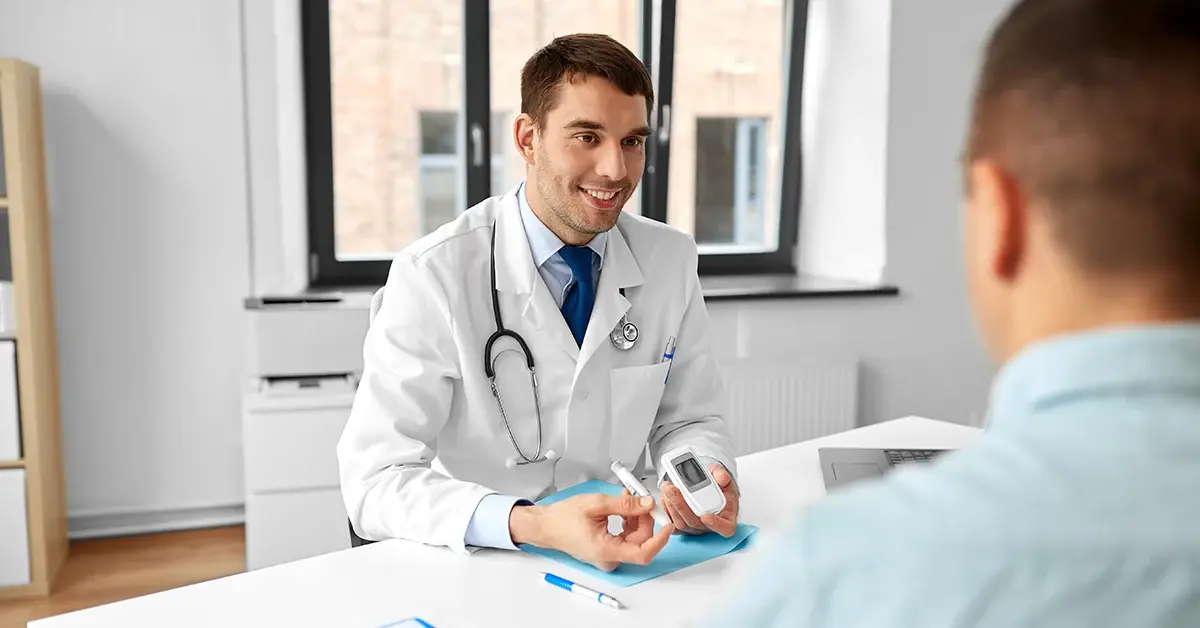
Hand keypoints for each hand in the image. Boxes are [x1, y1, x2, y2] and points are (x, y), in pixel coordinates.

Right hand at [509, 491, 673, 570]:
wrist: (546, 526)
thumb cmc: (562, 519)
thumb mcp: (596, 504)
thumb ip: (625, 504)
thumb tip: (647, 503)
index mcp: (607, 551)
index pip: (644, 552)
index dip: (659, 539)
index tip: (667, 525)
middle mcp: (609, 558)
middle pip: (640, 541)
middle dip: (644, 518)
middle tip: (642, 498)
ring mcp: (608, 556)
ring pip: (634, 538)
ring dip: (636, 518)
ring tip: (628, 498)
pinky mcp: (607, 550)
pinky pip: (626, 537)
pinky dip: (628, 522)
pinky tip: (623, 508)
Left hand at [660, 463, 738, 536]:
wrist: (708, 487)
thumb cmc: (718, 486)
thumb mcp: (722, 476)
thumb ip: (722, 475)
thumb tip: (721, 477)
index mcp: (727, 517)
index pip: (725, 528)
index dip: (716, 524)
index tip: (706, 516)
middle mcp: (710, 526)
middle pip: (695, 522)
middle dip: (681, 505)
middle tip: (672, 489)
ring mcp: (695, 528)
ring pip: (681, 523)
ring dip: (671, 505)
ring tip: (666, 488)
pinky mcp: (682, 526)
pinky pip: (672, 522)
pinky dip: (666, 509)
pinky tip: (664, 496)